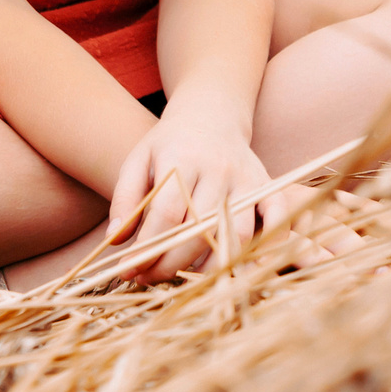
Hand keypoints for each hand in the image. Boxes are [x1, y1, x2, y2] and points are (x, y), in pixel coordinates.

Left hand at [106, 118, 372, 281]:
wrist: (210, 113)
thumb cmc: (169, 143)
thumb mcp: (138, 160)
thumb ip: (124, 198)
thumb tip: (115, 241)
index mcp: (182, 158)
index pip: (167, 213)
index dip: (147, 248)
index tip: (128, 271)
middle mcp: (219, 168)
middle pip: (199, 229)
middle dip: (171, 263)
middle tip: (148, 278)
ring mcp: (247, 177)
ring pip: (237, 233)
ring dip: (210, 265)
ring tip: (184, 278)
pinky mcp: (266, 184)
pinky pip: (275, 218)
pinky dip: (267, 245)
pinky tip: (242, 265)